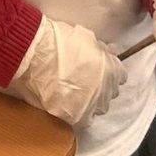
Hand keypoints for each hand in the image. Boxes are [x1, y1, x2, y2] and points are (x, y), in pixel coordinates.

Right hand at [9, 16, 124, 130]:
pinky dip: (77, 112)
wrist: (34, 56)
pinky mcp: (74, 118)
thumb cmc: (59, 41)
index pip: (120, 76)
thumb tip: (112, 51)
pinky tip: (67, 102)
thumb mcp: (85, 37)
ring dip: (91, 101)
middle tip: (85, 77)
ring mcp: (91, 107)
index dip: (109, 70)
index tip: (98, 66)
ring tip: (75, 92)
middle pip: (110, 92)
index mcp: (113, 71)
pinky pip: (82, 119)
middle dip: (101, 86)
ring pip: (98, 108)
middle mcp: (106, 92)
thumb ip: (102, 48)